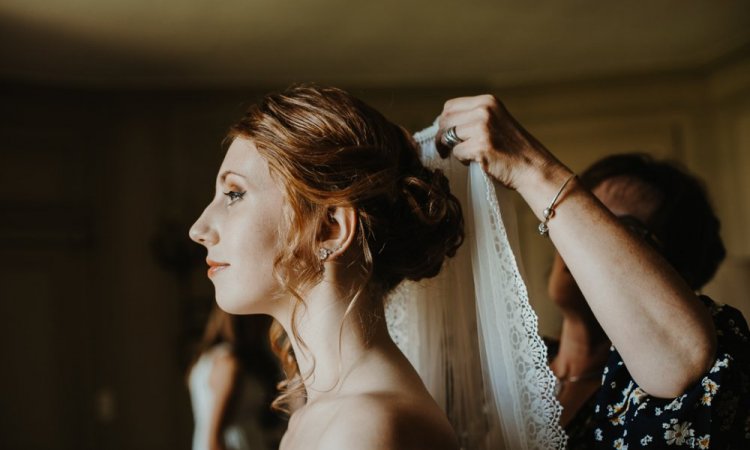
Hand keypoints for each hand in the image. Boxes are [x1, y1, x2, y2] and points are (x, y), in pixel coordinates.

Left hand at [437, 94, 560, 191]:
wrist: (533, 167)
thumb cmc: (513, 148)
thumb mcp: (496, 121)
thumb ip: (473, 117)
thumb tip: (442, 124)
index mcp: (487, 101)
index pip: (450, 106)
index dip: (445, 122)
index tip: (446, 135)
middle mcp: (484, 110)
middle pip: (445, 121)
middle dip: (443, 137)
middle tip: (447, 149)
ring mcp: (482, 128)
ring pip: (448, 137)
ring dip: (454, 149)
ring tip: (470, 155)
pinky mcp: (480, 147)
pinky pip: (457, 153)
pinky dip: (463, 160)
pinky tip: (478, 161)